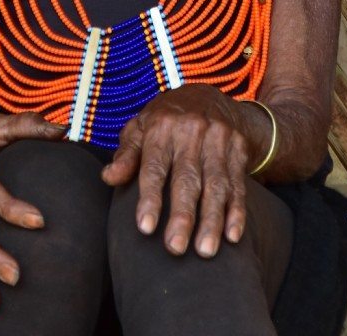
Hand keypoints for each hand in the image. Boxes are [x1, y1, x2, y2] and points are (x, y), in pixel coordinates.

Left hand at [102, 86, 248, 258]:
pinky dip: (237, 211)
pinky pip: (238, 183)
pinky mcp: (238, 149)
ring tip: (205, 251)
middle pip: (187, 178)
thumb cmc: (165, 120)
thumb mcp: (140, 127)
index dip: (150, 198)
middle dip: (183, 215)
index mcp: (161, 126)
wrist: (209, 95)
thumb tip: (108, 177)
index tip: (145, 228)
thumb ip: (126, 154)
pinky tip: (232, 235)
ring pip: (216, 184)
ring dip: (212, 219)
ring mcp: (218, 139)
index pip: (154, 166)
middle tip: (175, 249)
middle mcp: (191, 131)